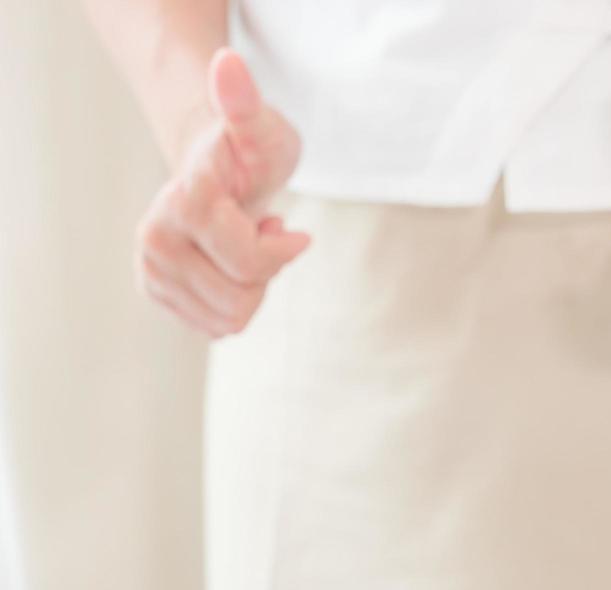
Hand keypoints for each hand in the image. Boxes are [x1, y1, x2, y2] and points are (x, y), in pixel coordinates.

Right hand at [135, 49, 308, 337]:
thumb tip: (228, 65)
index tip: (284, 222)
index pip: (251, 264)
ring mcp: (150, 270)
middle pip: (240, 300)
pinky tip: (227, 265)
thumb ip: (245, 103)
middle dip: (264, 273)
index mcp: (182, 203)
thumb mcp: (259, 127)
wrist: (214, 170)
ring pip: (229, 320)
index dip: (282, 251)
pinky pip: (217, 328)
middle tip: (257, 232)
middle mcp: (155, 240)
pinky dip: (234, 301)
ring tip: (240, 245)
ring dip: (250, 287)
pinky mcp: (156, 293)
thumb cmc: (247, 150)